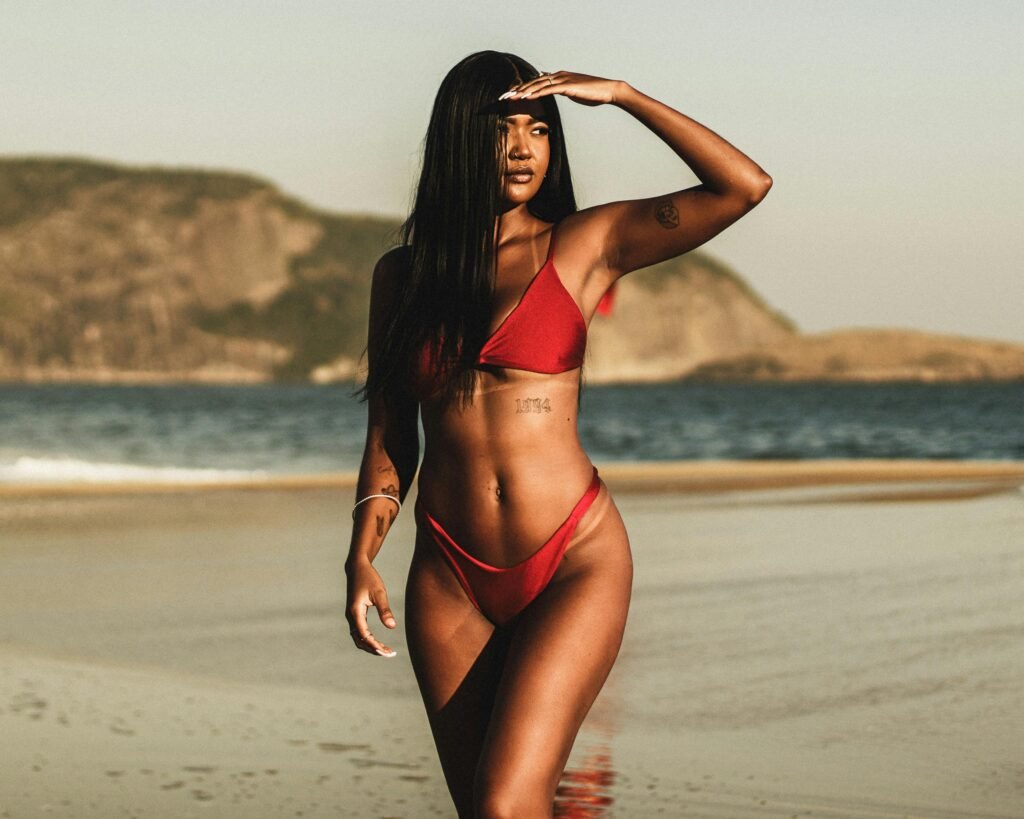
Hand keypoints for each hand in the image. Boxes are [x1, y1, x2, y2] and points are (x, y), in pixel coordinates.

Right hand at [345, 558, 397, 657]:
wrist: (357, 567)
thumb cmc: (369, 578)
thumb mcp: (379, 593)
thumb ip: (385, 610)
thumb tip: (392, 627)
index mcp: (355, 611)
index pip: (364, 635)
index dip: (375, 645)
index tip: (386, 651)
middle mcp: (351, 616)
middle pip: (359, 640)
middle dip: (373, 649)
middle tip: (389, 654)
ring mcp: (351, 615)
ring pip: (358, 637)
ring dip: (370, 645)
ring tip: (385, 650)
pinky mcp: (354, 614)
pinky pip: (359, 632)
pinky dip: (367, 639)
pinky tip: (377, 641)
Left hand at [499, 71, 626, 106]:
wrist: (608, 90)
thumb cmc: (592, 93)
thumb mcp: (573, 91)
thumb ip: (561, 89)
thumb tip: (552, 89)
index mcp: (558, 77)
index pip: (535, 83)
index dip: (521, 89)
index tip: (509, 96)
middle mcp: (558, 75)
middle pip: (532, 82)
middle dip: (516, 90)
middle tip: (502, 97)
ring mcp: (562, 79)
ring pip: (537, 85)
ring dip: (522, 91)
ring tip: (510, 97)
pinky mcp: (567, 86)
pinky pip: (548, 89)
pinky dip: (536, 93)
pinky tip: (526, 97)